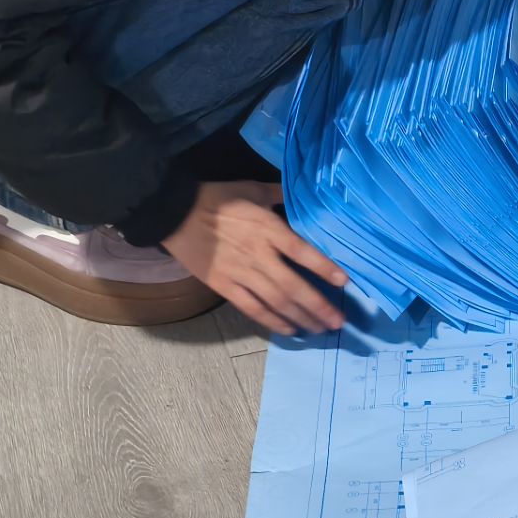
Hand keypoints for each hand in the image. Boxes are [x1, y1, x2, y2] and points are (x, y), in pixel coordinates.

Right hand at [162, 181, 346, 334]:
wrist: (173, 211)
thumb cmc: (217, 198)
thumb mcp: (252, 188)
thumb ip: (280, 195)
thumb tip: (304, 194)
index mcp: (267, 228)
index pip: (301, 251)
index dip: (323, 268)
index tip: (344, 282)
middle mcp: (257, 255)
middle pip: (293, 286)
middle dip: (318, 306)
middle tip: (338, 322)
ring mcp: (240, 273)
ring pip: (276, 302)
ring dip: (301, 318)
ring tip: (320, 328)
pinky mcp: (223, 286)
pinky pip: (252, 308)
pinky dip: (273, 321)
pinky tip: (290, 329)